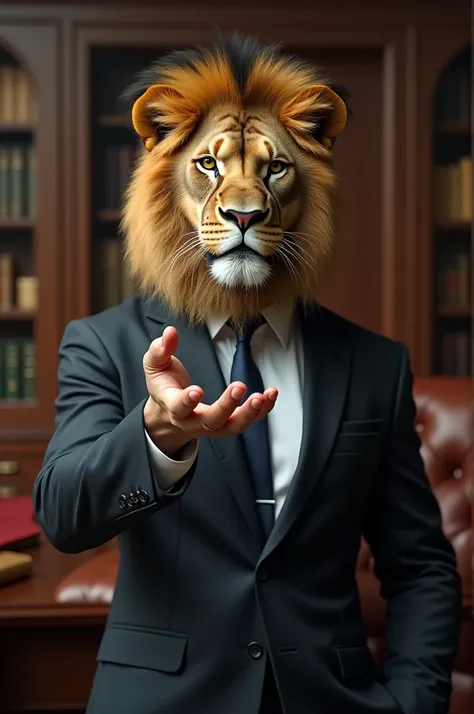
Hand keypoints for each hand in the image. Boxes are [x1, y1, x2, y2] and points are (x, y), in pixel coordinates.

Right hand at [143, 326, 277, 456]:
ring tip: (262, 396)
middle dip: (226, 406)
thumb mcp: (154, 365)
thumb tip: (170, 333)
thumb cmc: (163, 386)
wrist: (168, 414)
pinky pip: (247, 422)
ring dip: (249, 414)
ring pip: (232, 426)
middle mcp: (193, 420)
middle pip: (211, 420)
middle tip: (239, 387)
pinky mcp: (227, 423)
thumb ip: (160, 349)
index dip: (186, 401)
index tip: (196, 391)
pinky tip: (271, 395)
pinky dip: (262, 411)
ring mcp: (212, 425)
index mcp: (172, 405)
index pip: (178, 407)